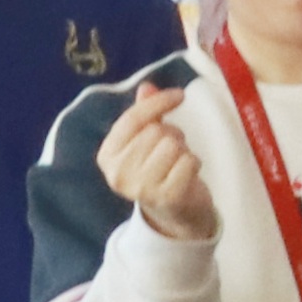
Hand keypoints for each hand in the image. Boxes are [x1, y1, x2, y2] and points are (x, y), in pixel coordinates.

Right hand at [99, 75, 217, 243]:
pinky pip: (189, 161)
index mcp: (107, 156)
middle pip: (156, 131)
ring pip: (173, 144)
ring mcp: (141, 188)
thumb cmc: (160, 169)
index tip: (179, 94)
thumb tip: (147, 87)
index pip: (132, 119)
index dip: (157, 103)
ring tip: (177, 163)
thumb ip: (147, 113)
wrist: (175, 214)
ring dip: (183, 149)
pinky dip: (194, 163)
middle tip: (172, 151)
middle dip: (172, 134)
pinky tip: (187, 176)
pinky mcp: (167, 197)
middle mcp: (118, 174)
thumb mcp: (148, 140)